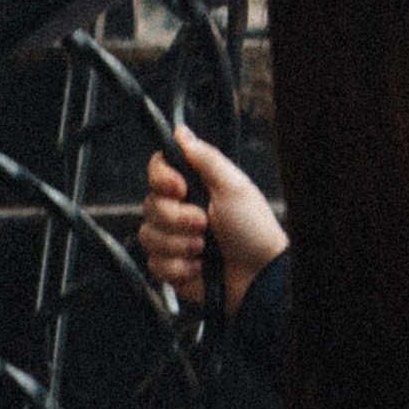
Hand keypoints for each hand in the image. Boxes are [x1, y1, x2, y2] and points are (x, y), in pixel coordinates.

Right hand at [139, 120, 287, 317]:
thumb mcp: (234, 187)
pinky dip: (178, 267)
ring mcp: (173, 240)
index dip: (162, 179)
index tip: (180, 188)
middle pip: (149, 205)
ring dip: (179, 245)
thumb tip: (182, 132)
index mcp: (194, 188)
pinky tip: (200, 267)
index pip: (157, 171)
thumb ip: (205, 157)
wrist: (260, 276)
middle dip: (177, 218)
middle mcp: (180, 212)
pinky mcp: (171, 268)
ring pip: (148, 236)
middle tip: (204, 224)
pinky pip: (154, 264)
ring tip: (205, 248)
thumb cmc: (254, 230)